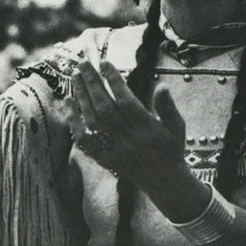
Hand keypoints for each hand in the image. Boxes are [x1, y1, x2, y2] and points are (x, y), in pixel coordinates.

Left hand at [67, 61, 185, 183]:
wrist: (164, 182)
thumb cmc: (171, 148)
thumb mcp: (176, 126)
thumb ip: (168, 106)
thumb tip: (162, 85)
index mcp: (148, 129)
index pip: (126, 102)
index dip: (114, 82)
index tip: (105, 63)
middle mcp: (129, 140)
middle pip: (105, 108)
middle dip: (93, 83)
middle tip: (83, 63)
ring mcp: (114, 150)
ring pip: (93, 121)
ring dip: (82, 97)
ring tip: (76, 75)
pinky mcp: (104, 159)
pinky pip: (85, 140)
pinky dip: (74, 121)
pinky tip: (68, 102)